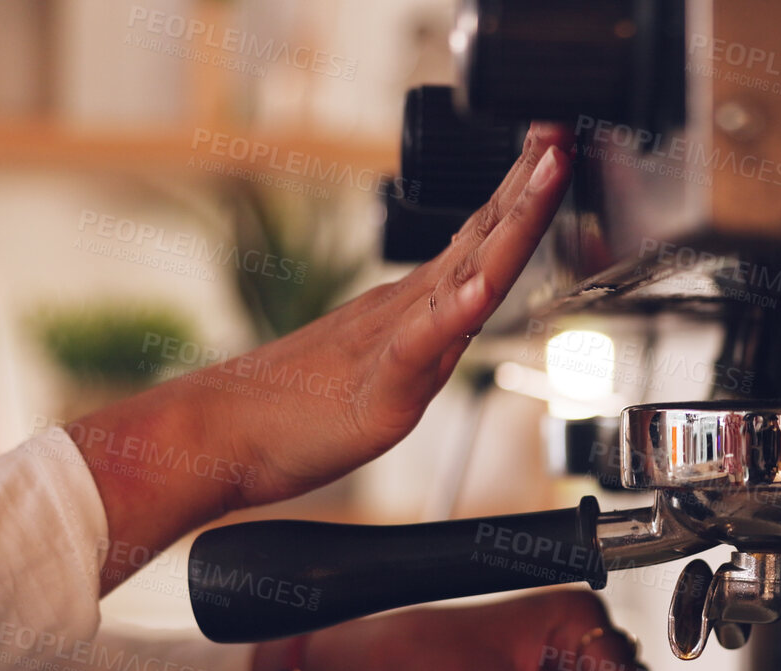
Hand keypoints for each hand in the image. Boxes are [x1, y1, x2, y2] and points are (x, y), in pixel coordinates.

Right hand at [69, 124, 574, 592]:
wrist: (217, 432)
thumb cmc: (291, 406)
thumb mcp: (378, 363)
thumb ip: (420, 333)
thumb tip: (458, 307)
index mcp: (412, 303)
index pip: (482, 237)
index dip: (523, 192)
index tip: (556, 145)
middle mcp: (407, 308)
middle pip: (486, 238)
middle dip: (531, 185)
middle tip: (563, 128)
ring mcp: (395, 342)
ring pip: (468, 275)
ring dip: (513, 224)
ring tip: (546, 175)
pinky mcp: (381, 387)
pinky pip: (419, 345)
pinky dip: (451, 315)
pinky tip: (476, 290)